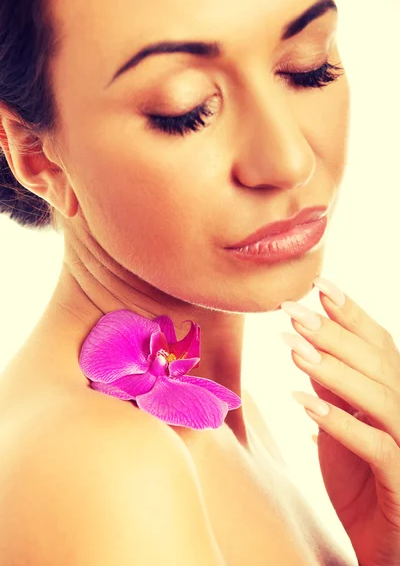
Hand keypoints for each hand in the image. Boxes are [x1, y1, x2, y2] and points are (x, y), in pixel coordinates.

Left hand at [280, 278, 399, 565]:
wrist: (379, 538)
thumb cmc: (359, 476)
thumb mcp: (339, 421)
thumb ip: (331, 385)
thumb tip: (304, 342)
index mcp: (392, 393)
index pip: (378, 344)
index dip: (351, 314)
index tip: (319, 285)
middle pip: (377, 364)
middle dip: (334, 334)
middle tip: (294, 311)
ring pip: (380, 398)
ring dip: (334, 371)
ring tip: (294, 348)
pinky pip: (376, 446)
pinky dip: (339, 422)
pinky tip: (303, 402)